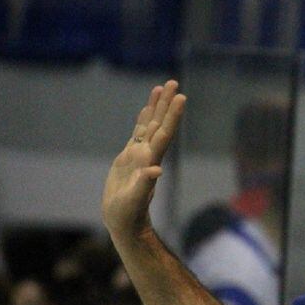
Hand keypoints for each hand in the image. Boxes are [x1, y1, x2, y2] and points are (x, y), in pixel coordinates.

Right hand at [102, 81, 185, 239]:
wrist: (124, 222)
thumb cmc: (128, 215)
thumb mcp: (134, 201)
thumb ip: (144, 185)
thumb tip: (156, 170)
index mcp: (150, 161)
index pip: (164, 134)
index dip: (172, 116)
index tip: (181, 98)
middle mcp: (148, 155)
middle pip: (159, 124)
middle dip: (167, 104)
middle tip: (173, 82)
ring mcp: (139, 155)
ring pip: (149, 125)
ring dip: (157, 107)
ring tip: (162, 87)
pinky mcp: (129, 158)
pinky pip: (138, 133)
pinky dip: (143, 119)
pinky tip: (146, 108)